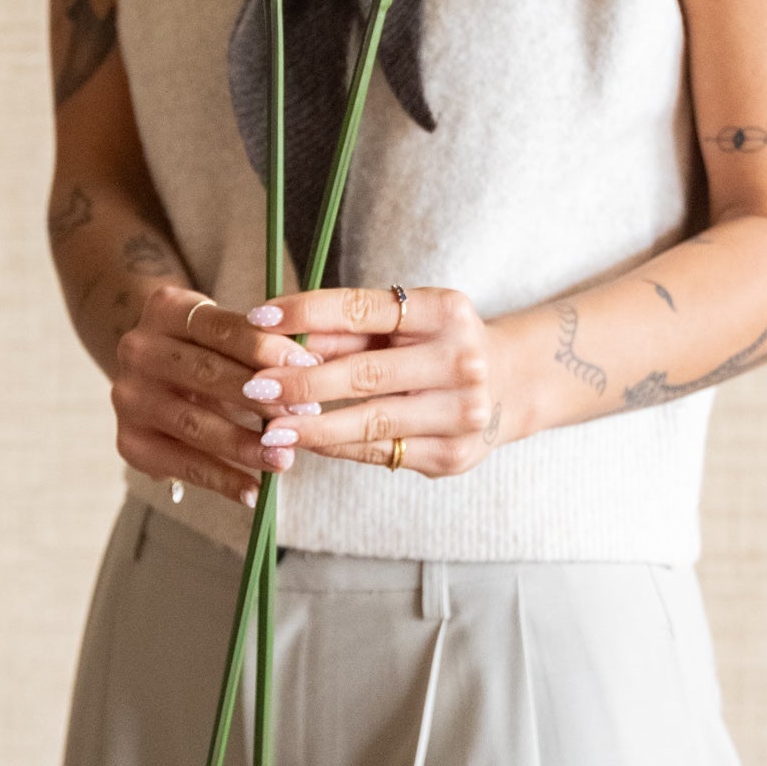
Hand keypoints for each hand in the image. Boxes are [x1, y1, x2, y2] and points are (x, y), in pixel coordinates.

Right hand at [111, 285, 323, 509]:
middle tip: (305, 416)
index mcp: (165, 309)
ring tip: (284, 458)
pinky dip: (221, 480)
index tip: (308, 365)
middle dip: (261, 397)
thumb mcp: (222, 330)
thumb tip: (308, 369)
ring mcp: (129, 398)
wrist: (152, 368)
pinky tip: (253, 490)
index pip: (220, 327)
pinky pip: (182, 465)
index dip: (266, 347)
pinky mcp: (129, 442)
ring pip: (194, 423)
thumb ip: (255, 344)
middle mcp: (138, 349)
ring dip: (245, 445)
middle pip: (206, 374)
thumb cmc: (205, 345)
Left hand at [236, 286, 503, 477]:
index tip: (259, 318)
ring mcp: (461, 413)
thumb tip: (280, 338)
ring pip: (370, 422)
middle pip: (366, 373)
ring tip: (268, 429)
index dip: (308, 312)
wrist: (512, 384)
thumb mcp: (407, 320)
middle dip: (301, 382)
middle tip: (253, 387)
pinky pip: (380, 453)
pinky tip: (304, 444)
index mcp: (446, 311)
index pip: (365, 309)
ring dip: (312, 427)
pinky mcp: (451, 456)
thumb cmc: (438, 343)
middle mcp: (460, 360)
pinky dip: (337, 448)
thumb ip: (350, 329)